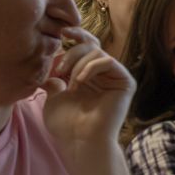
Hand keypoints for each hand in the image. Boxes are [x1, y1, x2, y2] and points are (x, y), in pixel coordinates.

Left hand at [43, 27, 134, 153]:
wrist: (80, 141)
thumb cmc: (66, 125)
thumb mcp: (53, 97)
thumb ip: (53, 80)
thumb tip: (48, 73)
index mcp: (89, 75)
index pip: (84, 48)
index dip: (75, 36)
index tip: (61, 33)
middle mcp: (104, 75)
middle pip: (91, 45)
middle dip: (72, 52)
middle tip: (60, 69)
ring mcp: (115, 78)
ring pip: (97, 52)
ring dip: (79, 64)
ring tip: (70, 83)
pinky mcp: (125, 82)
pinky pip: (108, 61)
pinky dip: (91, 67)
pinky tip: (80, 81)